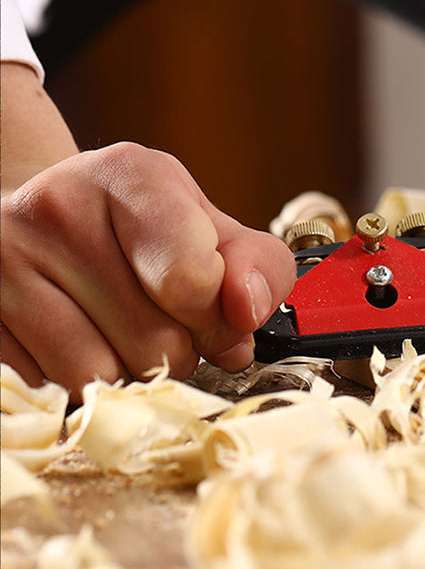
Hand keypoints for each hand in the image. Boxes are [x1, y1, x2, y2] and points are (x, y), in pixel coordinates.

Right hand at [1, 143, 295, 398]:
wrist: (46, 223)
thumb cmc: (141, 229)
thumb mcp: (207, 226)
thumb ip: (255, 265)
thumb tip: (247, 312)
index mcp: (128, 176)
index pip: (193, 281)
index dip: (219, 317)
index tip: (214, 310)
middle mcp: (54, 208)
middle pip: (156, 345)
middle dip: (179, 349)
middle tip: (163, 318)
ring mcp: (1, 263)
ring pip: (103, 378)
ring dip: (131, 373)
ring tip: (120, 327)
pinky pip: (53, 392)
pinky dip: (82, 382)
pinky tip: (80, 338)